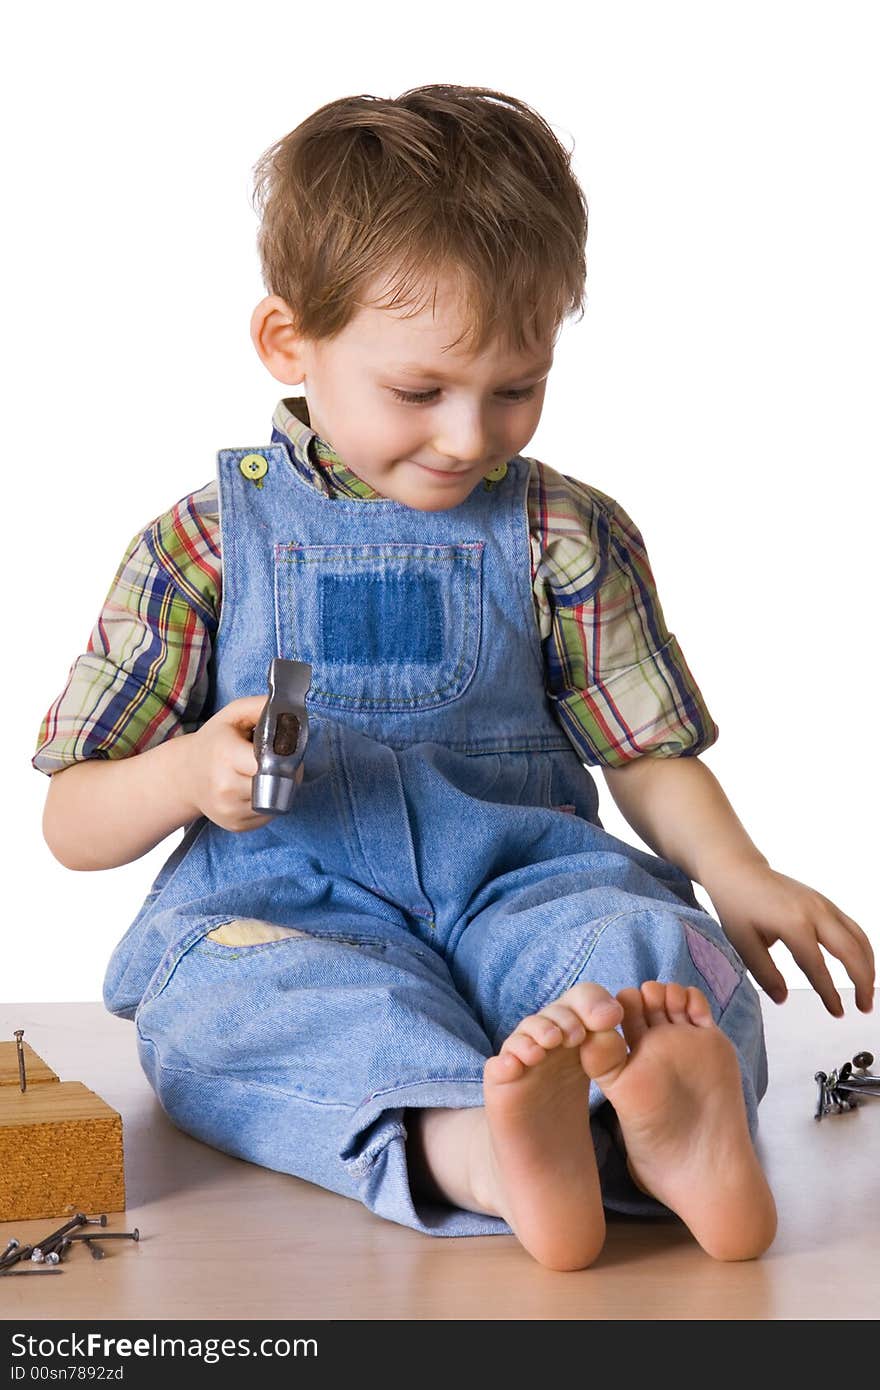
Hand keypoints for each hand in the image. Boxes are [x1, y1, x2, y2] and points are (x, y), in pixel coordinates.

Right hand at [181, 695, 303, 832]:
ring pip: (276, 802)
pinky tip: (259, 789)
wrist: (185, 775)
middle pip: (276, 783)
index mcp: (225, 755)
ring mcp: (229, 810)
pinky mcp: (235, 825)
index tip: (287, 750)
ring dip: (281, 789)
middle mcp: (225, 786)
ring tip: (268, 774)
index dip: (285, 756)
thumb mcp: (233, 715)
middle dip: (287, 773)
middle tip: (283, 761)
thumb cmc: (214, 742)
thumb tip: (289, 712)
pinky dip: (270, 803)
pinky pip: (267, 815)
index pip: (268, 763)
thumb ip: (261, 707)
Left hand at [702, 858, 874, 1015]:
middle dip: (862, 981)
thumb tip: (783, 999)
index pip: (817, 966)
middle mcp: (814, 912)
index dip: (829, 992)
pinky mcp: (824, 902)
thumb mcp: (742, 942)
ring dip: (868, 965)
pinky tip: (861, 965)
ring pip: (858, 937)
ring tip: (867, 991)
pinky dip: (861, 948)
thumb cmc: (737, 904)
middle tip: (864, 1006)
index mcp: (792, 923)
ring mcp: (822, 904)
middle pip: (850, 950)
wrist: (739, 870)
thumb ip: (764, 972)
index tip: (837, 1011)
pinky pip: (852, 927)